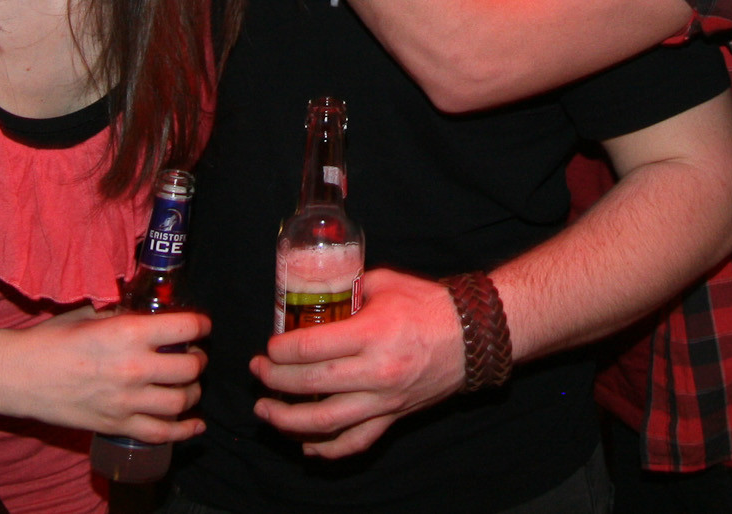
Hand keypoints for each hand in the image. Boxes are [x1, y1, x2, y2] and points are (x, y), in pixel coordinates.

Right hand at [0, 305, 209, 443]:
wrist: (19, 375)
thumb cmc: (52, 340)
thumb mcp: (91, 315)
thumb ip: (124, 314)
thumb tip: (149, 312)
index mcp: (128, 332)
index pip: (186, 327)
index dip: (201, 325)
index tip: (201, 326)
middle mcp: (133, 367)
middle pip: (191, 367)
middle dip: (198, 360)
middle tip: (193, 355)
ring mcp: (126, 400)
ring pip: (181, 401)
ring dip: (193, 393)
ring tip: (188, 385)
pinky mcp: (116, 424)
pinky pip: (161, 433)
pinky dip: (184, 431)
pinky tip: (196, 425)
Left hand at [251, 268, 464, 457]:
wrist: (473, 335)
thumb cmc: (428, 304)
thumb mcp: (385, 283)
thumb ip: (348, 289)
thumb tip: (315, 292)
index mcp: (372, 333)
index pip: (310, 348)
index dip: (280, 351)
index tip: (268, 348)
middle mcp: (376, 371)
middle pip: (311, 385)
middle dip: (275, 381)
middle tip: (258, 373)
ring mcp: (385, 400)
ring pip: (326, 422)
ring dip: (288, 420)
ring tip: (266, 411)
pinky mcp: (394, 417)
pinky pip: (355, 442)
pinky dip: (327, 449)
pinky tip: (306, 446)